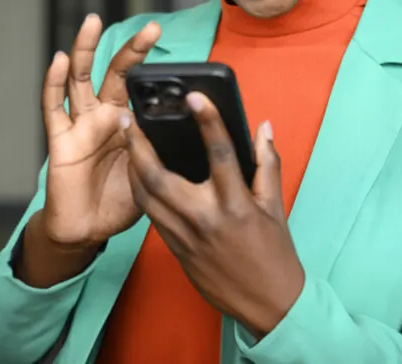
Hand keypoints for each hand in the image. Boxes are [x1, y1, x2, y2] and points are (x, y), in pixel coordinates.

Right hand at [40, 15, 160, 249]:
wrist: (87, 230)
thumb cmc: (119, 202)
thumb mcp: (151, 174)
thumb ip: (163, 152)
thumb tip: (194, 136)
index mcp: (128, 122)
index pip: (142, 85)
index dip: (156, 68)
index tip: (183, 55)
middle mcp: (103, 115)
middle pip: (115, 73)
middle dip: (132, 50)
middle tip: (152, 28)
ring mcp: (80, 124)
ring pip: (80, 78)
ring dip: (84, 49)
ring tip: (93, 21)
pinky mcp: (60, 139)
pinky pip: (53, 107)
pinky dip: (52, 82)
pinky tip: (57, 60)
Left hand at [124, 92, 305, 338]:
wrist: (268, 304)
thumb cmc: (275, 253)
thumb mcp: (275, 206)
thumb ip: (267, 163)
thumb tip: (262, 127)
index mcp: (236, 204)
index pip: (220, 154)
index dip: (208, 121)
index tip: (194, 96)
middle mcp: (207, 219)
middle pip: (161, 177)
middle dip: (140, 146)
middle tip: (129, 119)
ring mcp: (187, 237)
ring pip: (147, 197)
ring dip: (132, 166)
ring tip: (126, 141)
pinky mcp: (176, 250)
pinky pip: (151, 216)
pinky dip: (142, 191)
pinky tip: (138, 173)